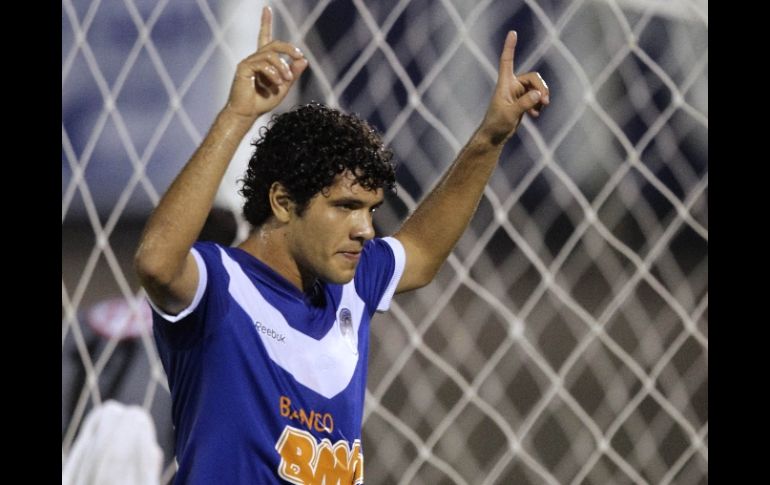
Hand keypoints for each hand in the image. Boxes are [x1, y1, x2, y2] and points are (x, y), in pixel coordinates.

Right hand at [225, 6, 308, 119]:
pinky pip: (263, 63)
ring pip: (271, 54)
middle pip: (274, 44)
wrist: (247, 114)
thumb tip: (303, 60)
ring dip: (283, 67)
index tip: (266, 8)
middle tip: (299, 57)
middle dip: (289, 48)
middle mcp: (255, 58)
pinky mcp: (244, 68)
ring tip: (286, 80)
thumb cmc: (262, 102)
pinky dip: (273, 73)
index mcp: (263, 61)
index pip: (264, 37)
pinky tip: (276, 83)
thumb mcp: (283, 87)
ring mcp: (248, 62)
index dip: (265, 22)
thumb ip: (292, 74)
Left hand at [480, 31, 549, 145]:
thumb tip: (539, 95)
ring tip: (541, 109)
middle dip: (542, 88)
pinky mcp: (523, 102)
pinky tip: (535, 115)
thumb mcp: (510, 114)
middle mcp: (512, 85)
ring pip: (537, 88)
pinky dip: (539, 104)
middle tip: (545, 101)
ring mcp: (518, 93)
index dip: (509, 47)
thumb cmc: (496, 124)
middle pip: (533, 77)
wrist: (495, 136)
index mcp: (505, 84)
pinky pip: (537, 97)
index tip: (512, 33)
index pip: (507, 61)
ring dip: (542, 97)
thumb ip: (524, 104)